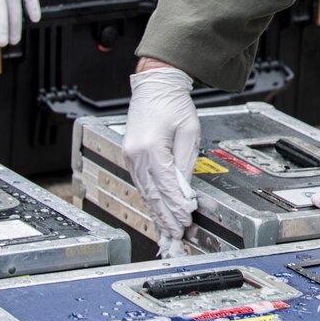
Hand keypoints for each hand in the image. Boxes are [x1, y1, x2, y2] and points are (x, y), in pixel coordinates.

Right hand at [122, 66, 199, 247]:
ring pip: (145, 192)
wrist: (155, 86)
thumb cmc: (173, 104)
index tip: (186, 220)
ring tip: (167, 230)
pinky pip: (141, 184)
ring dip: (157, 212)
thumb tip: (185, 189)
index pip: (166, 185)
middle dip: (166, 217)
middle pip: (153, 194)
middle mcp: (136, 155)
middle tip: (176, 235)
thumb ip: (186, 162)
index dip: (176, 206)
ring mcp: (130, 156)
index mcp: (152, 147)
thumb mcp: (189, 132)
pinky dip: (150, 200)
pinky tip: (156, 211)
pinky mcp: (131, 156)